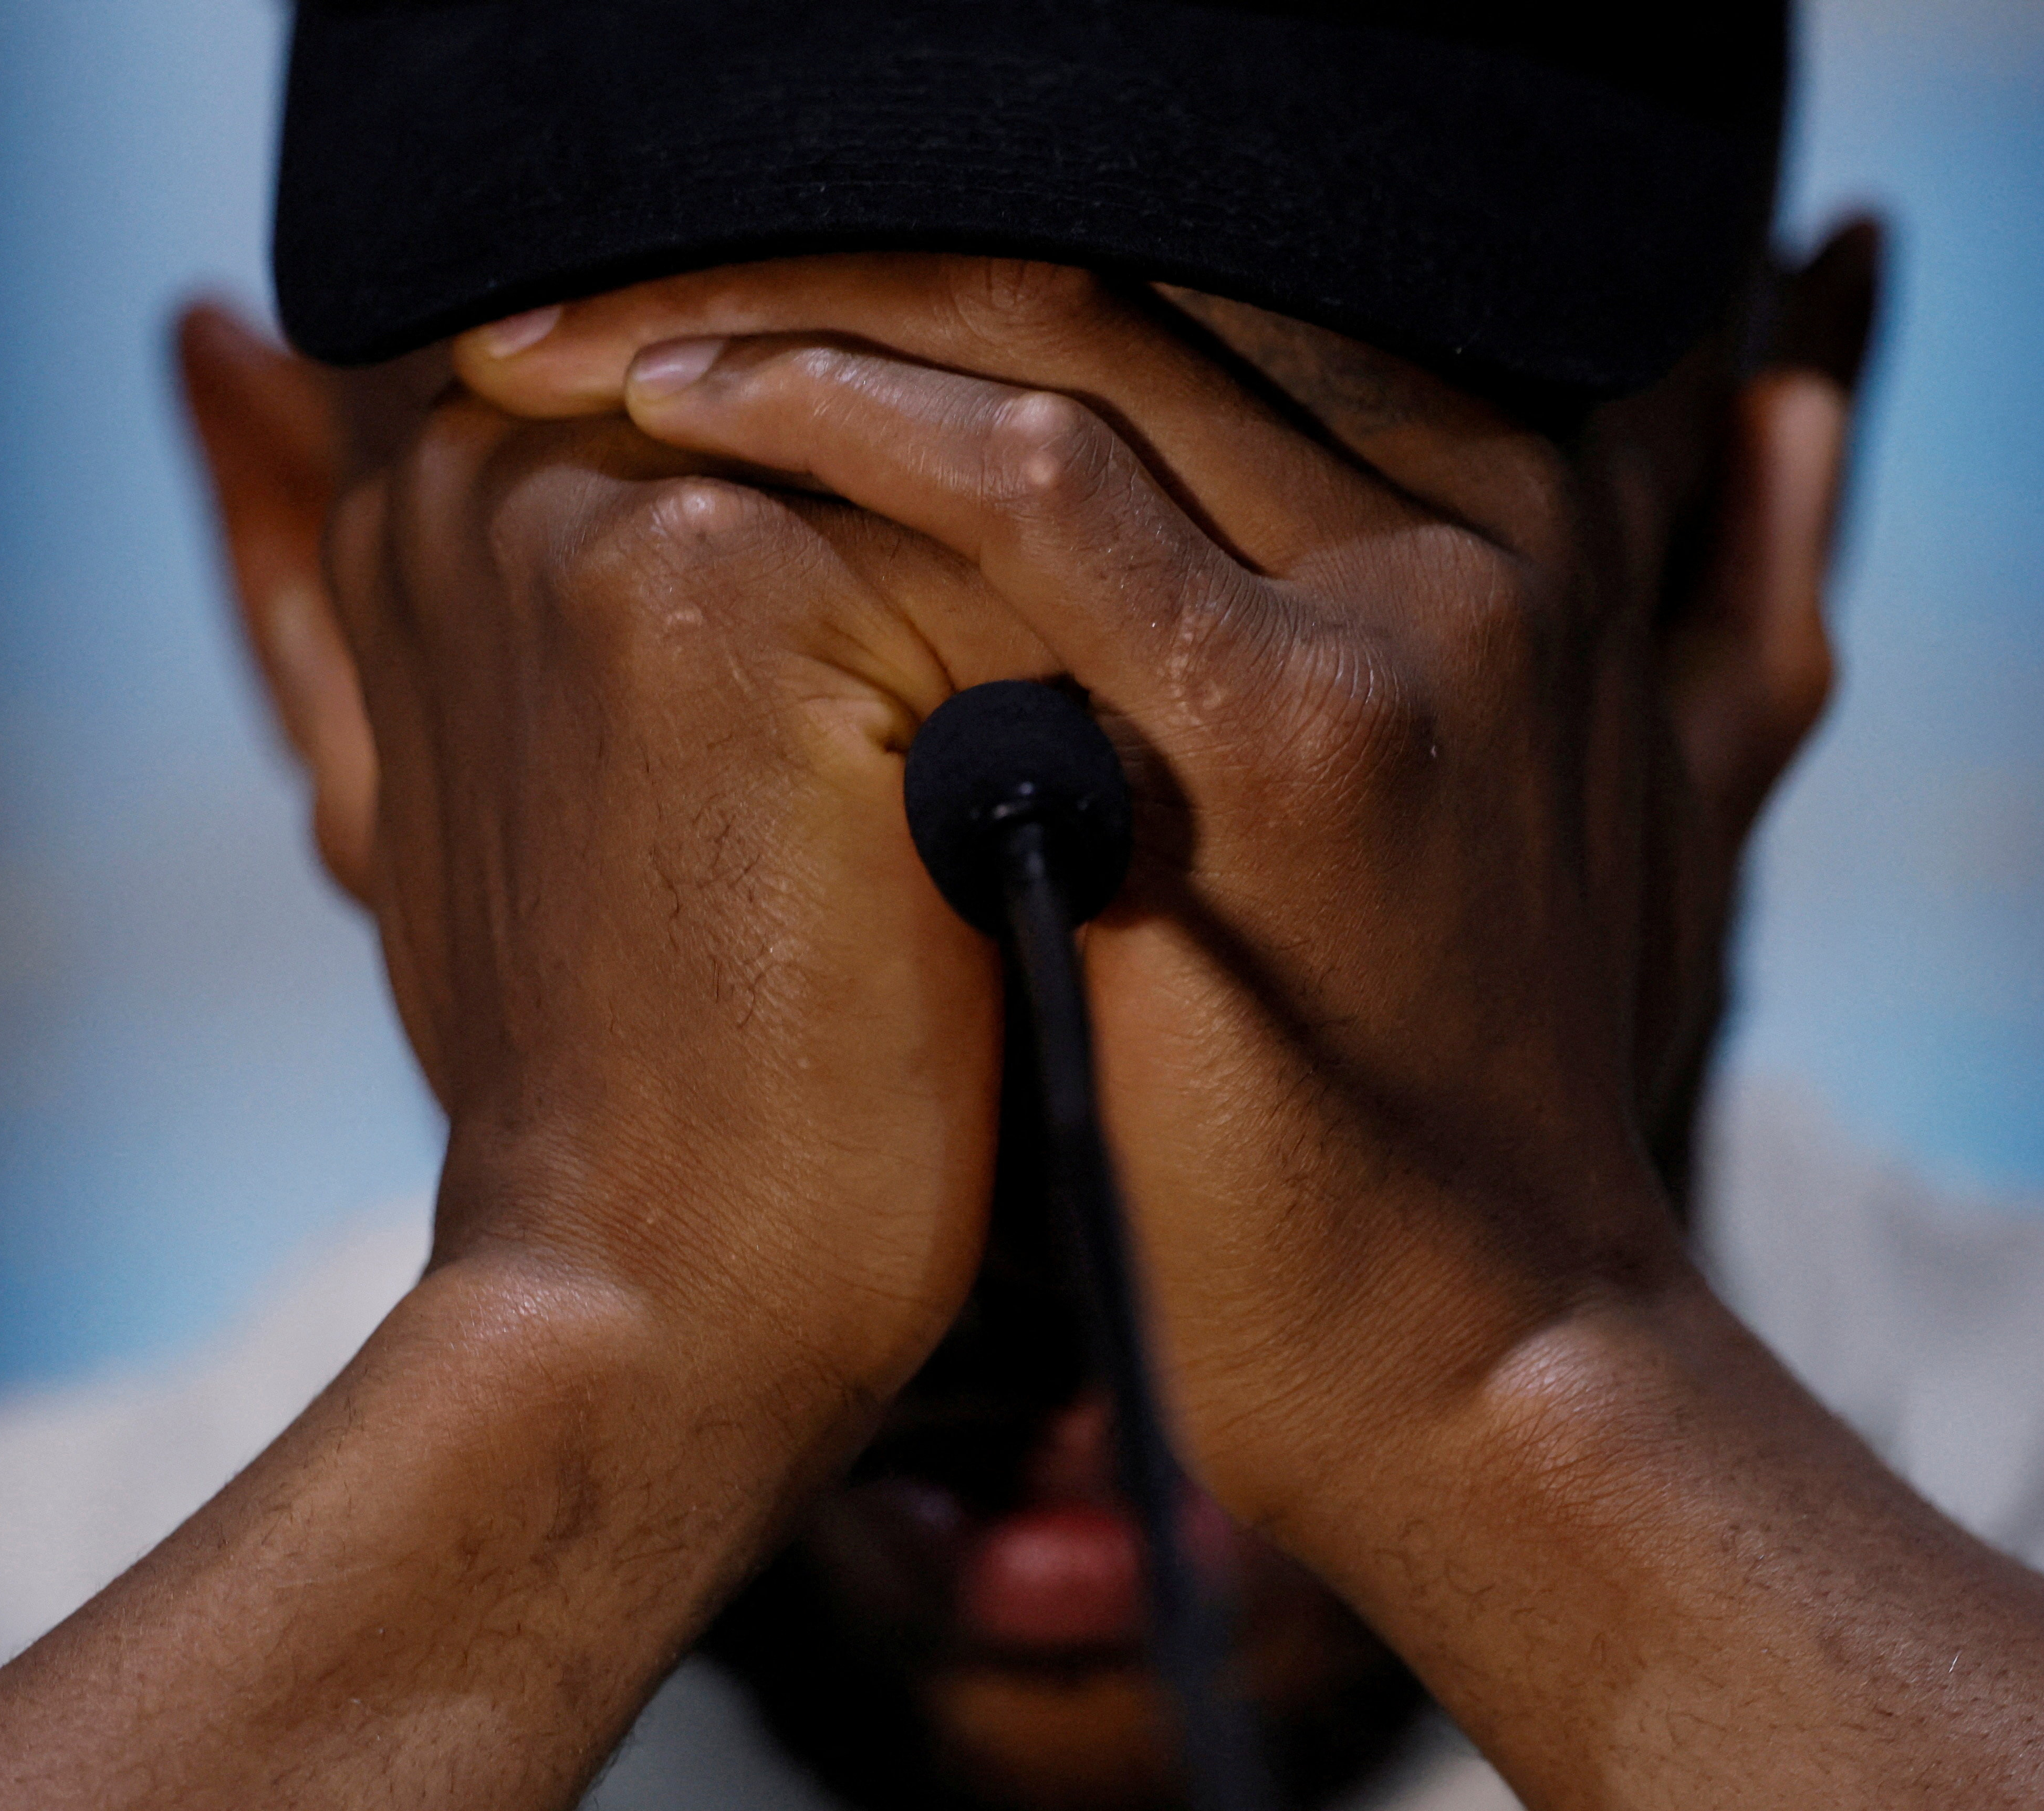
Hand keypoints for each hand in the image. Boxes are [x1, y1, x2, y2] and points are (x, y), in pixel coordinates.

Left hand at [451, 256, 1747, 1521]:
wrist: (1442, 1344)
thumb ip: (1248, 616)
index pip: (1181, 278)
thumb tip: (1068, 500)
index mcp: (1484, 505)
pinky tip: (669, 410)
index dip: (929, 232)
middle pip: (1122, 263)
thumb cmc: (1337, 1097)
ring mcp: (1404, 607)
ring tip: (559, 332)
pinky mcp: (1305, 730)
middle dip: (824, 234)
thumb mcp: (1320, 804)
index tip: (706, 261)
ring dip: (780, 299)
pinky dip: (834, 416)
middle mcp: (1478, 512)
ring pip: (1070, 331)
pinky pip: (1040, 486)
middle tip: (575, 255)